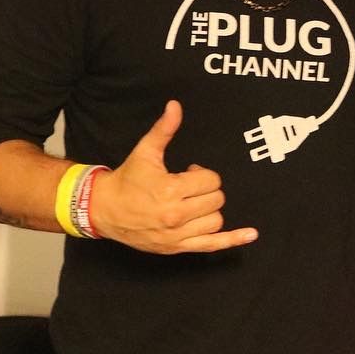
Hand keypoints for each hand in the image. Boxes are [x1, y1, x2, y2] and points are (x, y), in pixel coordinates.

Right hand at [90, 100, 258, 253]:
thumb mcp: (145, 152)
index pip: (211, 180)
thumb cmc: (127, 180)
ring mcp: (177, 235)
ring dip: (209, 210)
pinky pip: (212, 245)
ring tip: (192, 203)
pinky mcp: (176, 247)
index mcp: (170, 190)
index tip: (187, 173)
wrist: (104, 209)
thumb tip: (175, 106)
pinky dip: (233, 240)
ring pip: (216, 220)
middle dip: (207, 190)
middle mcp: (175, 215)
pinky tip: (251, 234)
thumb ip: (164, 129)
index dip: (202, 174)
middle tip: (188, 187)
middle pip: (216, 200)